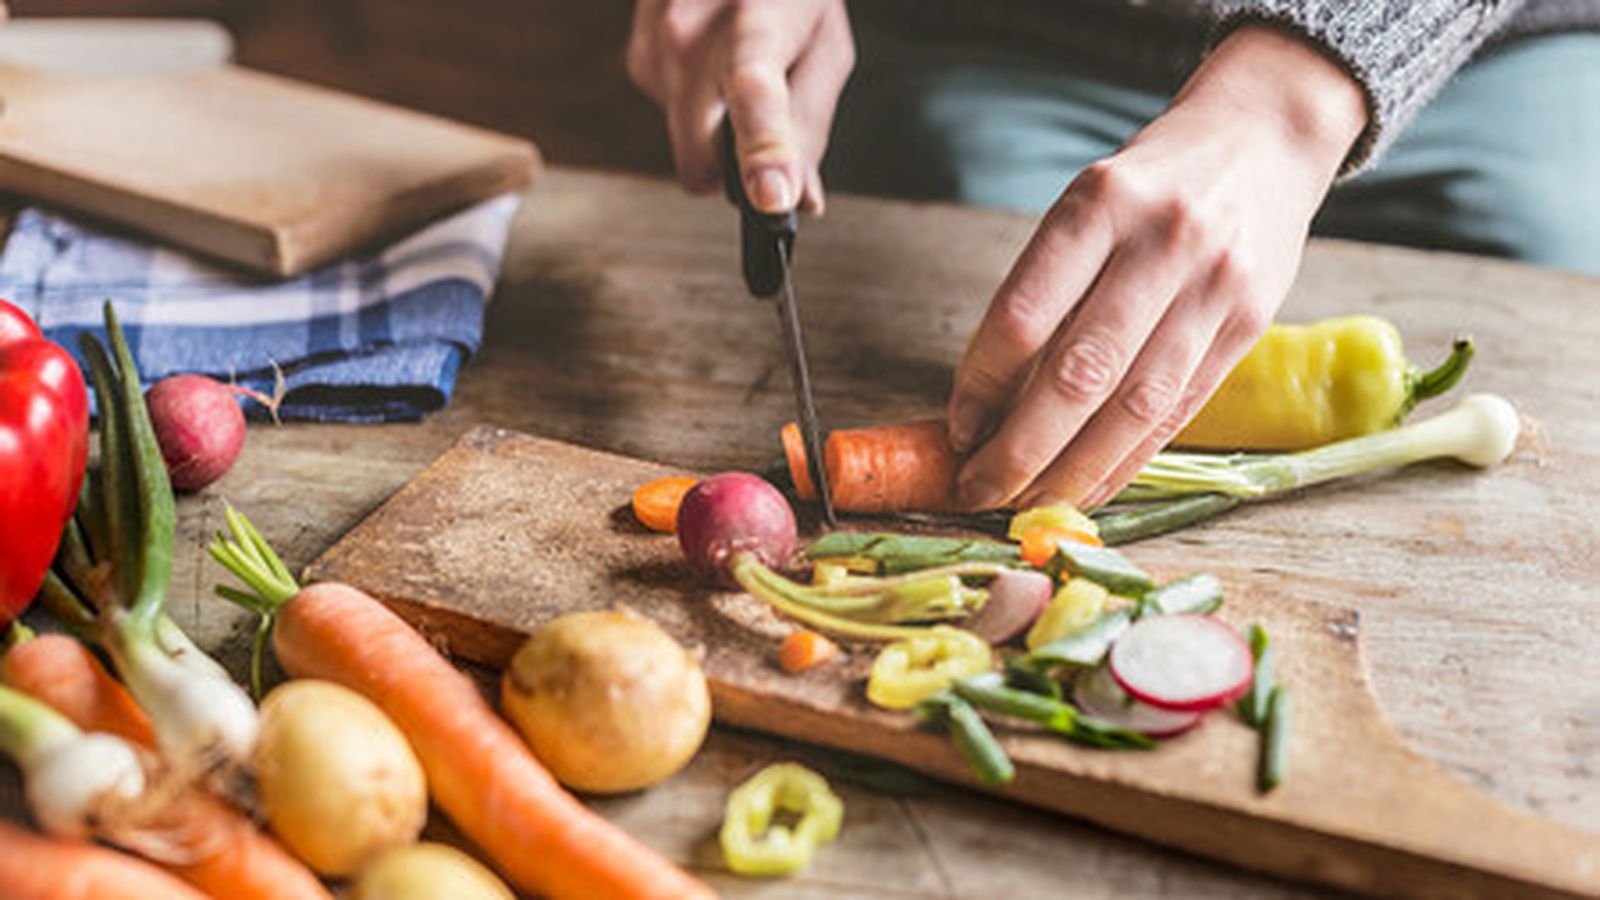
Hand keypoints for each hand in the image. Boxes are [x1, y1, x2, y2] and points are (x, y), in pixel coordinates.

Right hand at [626, 0, 853, 213]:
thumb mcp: (826, 48)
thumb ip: (811, 126)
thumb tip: (800, 200)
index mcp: (755, 21)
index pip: (755, 93)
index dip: (764, 150)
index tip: (771, 197)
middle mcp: (690, 33)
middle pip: (700, 160)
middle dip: (732, 167)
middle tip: (768, 135)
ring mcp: (654, 45)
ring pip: (686, 144)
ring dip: (716, 127)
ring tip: (739, 67)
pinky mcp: (637, 58)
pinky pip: (673, 119)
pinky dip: (698, 105)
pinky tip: (713, 59)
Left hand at [947, 26, 1366, 510]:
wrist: (1262, 139)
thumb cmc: (1149, 185)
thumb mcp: (1086, 206)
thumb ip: (1046, 291)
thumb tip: (987, 403)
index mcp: (1100, 203)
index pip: (1023, 314)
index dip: (981, 385)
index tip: (956, 430)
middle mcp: (1161, 242)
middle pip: (1079, 372)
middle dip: (1020, 448)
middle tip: (978, 490)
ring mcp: (1213, 286)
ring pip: (1134, 406)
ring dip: (1073, 471)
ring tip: (1027, 505)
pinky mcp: (1250, 324)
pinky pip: (1178, 413)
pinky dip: (1126, 461)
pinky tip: (1088, 488)